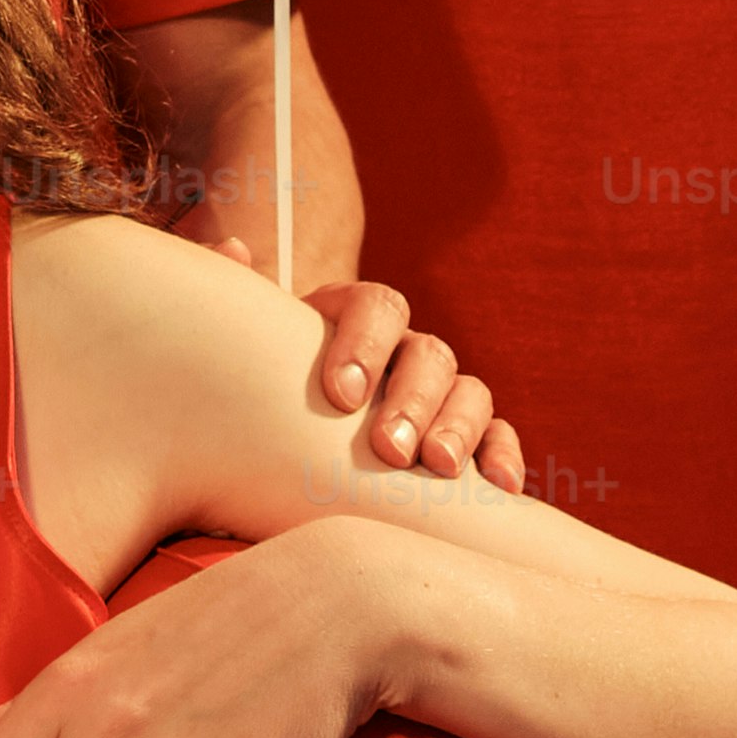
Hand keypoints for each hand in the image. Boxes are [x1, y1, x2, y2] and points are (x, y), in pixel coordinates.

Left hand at [251, 262, 519, 493]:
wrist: (284, 438)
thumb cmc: (264, 390)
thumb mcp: (245, 349)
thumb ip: (235, 301)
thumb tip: (234, 251)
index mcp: (351, 320)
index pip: (375, 306)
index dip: (363, 343)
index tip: (340, 395)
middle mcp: (403, 349)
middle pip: (428, 353)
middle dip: (411, 399)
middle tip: (387, 448)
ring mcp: (440, 392)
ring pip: (469, 391)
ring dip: (457, 426)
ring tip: (437, 467)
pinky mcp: (467, 436)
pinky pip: (498, 435)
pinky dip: (502, 455)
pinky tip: (498, 485)